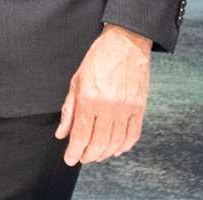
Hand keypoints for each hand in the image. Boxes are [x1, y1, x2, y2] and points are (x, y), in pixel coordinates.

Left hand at [56, 23, 150, 164]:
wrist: (126, 43)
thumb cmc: (98, 59)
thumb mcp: (76, 80)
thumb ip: (69, 109)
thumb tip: (62, 133)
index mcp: (89, 98)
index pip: (81, 134)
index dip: (74, 151)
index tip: (70, 159)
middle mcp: (109, 106)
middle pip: (99, 143)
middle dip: (88, 155)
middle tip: (81, 157)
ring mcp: (127, 109)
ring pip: (116, 142)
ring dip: (104, 153)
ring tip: (95, 154)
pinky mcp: (140, 108)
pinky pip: (133, 135)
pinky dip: (124, 146)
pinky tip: (116, 149)